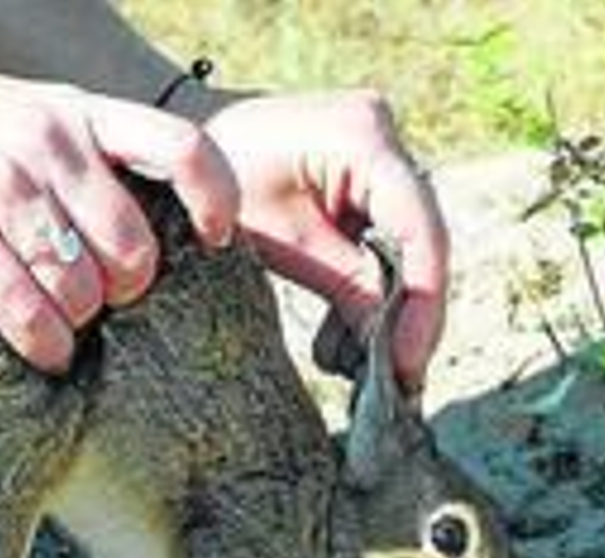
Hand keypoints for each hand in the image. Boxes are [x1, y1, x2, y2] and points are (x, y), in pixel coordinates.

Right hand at [0, 49, 238, 372]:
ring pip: (82, 290)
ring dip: (81, 325)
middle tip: (105, 300)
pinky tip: (45, 354)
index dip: (214, 200)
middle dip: (128, 290)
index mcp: (81, 112)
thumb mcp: (31, 111)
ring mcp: (5, 190)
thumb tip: (141, 232)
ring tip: (66, 330)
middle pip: (134, 248)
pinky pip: (27, 312)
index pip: (182, 148)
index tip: (214, 239)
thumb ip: (84, 156)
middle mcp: (53, 146)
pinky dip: (46, 346)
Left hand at [204, 90, 448, 389]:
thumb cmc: (219, 183)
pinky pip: (383, 236)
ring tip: (366, 366)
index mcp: (364, 137)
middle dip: (410, 312)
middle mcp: (383, 133)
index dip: (422, 302)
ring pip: (407, 243)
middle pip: (421, 237)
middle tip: (399, 378)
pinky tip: (351, 334)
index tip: (407, 364)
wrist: (182, 144)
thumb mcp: (282, 242)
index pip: (417, 229)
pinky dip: (371, 284)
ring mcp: (378, 150)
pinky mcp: (364, 173)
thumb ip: (346, 285)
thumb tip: (390, 348)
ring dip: (391, 305)